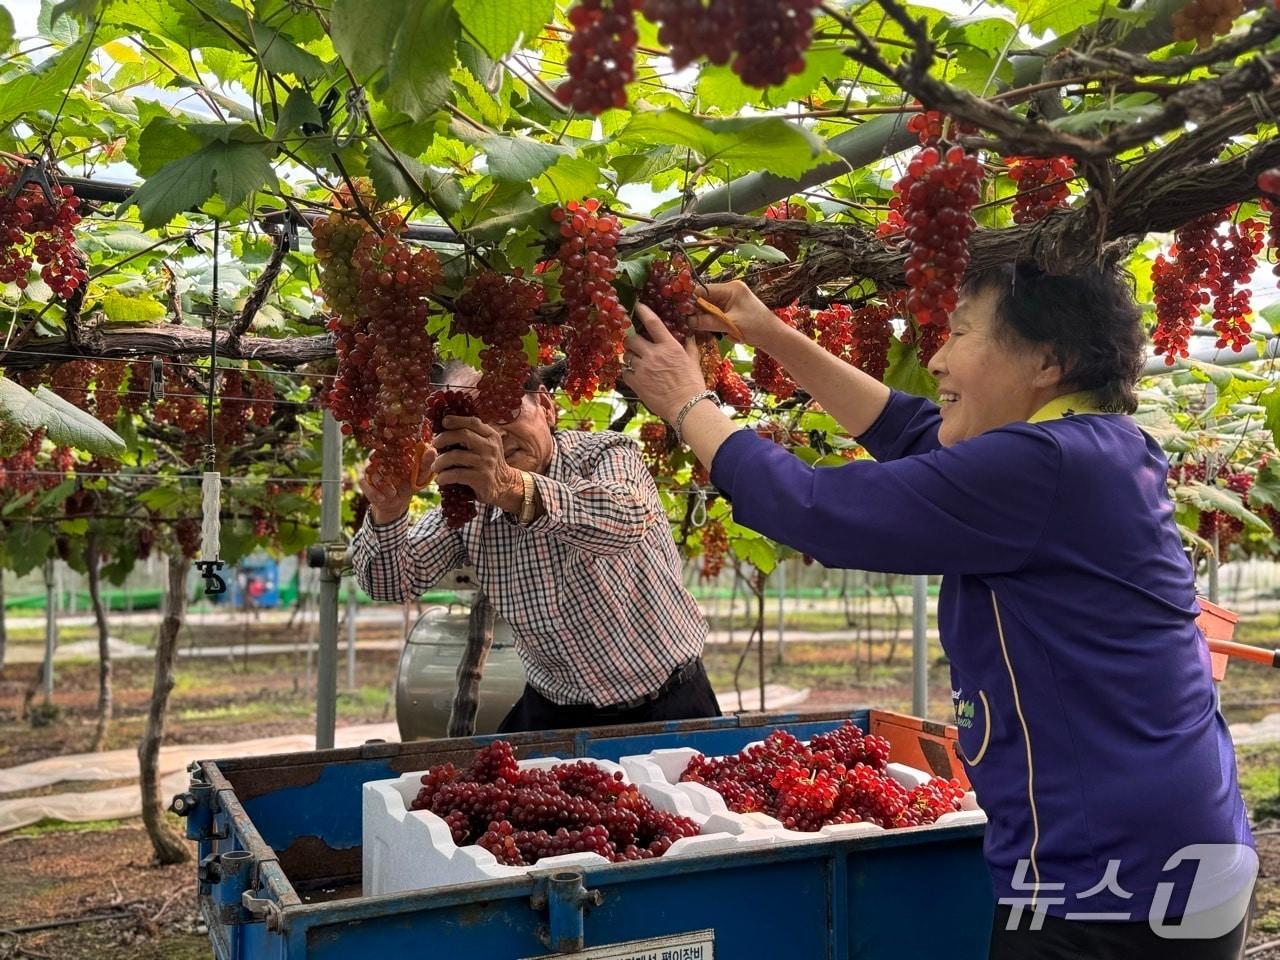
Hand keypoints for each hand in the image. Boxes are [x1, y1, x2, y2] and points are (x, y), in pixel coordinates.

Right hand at [360, 444, 435, 524]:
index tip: (398, 447)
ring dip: (382, 483)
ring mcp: (370, 468)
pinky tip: (382, 498)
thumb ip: (425, 464)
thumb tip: (432, 450)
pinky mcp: (364, 481)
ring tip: (392, 492)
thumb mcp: (420, 476)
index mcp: (393, 451)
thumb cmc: (410, 483)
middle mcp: (379, 457)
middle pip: (375, 453)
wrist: (397, 502)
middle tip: (389, 469)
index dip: (392, 442)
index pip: (390, 442)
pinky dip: (374, 492)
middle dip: (381, 460)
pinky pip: (366, 484)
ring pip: (371, 471)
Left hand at [432, 416, 524, 512]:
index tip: (444, 422)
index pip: (473, 422)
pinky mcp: (481, 478)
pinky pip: (457, 474)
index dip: (456, 420)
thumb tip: (446, 427)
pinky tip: (440, 479)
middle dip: (444, 437)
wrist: (505, 486)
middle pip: (463, 435)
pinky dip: (444, 476)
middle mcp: (490, 447)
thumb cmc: (489, 464)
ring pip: (456, 455)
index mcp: (491, 436)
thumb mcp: (487, 447)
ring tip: (435, 466)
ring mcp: (486, 463)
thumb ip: (473, 437)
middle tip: (435, 444)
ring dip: (440, 461)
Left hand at [622, 303, 707, 421]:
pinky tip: (635, 376)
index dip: (643, 312)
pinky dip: (628, 372)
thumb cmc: (692, 384)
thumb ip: (689, 346)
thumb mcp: (694, 361)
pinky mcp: (636, 382)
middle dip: (630, 340)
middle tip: (634, 345)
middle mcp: (654, 354)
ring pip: (626, 356)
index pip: (653, 323)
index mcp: (669, 346)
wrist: (686, 407)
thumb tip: (690, 336)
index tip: (637, 306)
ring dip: (629, 357)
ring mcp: (643, 368)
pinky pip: (625, 372)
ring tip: (636, 362)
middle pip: (631, 339)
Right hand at [689, 280, 780, 348]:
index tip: (679, 310)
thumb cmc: (756, 327)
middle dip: (696, 311)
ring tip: (697, 329)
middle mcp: (729, 291)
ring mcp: (730, 301)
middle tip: (685, 323)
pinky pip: (715, 314)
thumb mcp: (730, 324)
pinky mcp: (731, 311)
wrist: (773, 337)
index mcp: (731, 288)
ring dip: (704, 319)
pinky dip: (711, 323)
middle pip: (704, 299)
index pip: (703, 290)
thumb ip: (707, 322)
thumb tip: (687, 321)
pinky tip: (709, 331)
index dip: (690, 300)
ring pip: (708, 308)